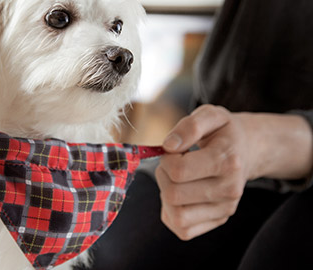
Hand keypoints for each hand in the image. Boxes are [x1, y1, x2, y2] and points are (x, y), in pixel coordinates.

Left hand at [155, 105, 312, 239]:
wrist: (247, 149)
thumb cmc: (223, 132)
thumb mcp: (209, 115)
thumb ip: (189, 126)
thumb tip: (168, 146)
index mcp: (227, 161)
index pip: (179, 171)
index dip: (166, 159)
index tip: (173, 150)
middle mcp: (229, 189)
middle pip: (174, 195)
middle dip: (163, 176)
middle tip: (172, 164)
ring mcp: (225, 208)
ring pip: (177, 217)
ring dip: (166, 197)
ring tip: (176, 180)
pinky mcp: (219, 220)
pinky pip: (183, 230)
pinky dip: (172, 213)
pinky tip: (180, 195)